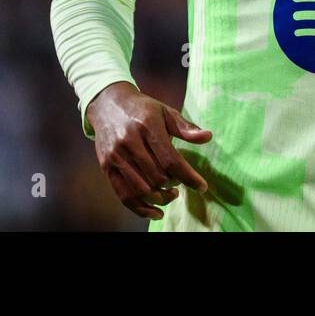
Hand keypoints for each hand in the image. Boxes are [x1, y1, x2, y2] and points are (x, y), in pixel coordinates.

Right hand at [86, 81, 211, 220]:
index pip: (171, 159)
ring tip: (171, 195)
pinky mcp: (106, 167)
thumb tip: (208, 137)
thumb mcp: (166, 111)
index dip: (188, 177)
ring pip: (141, 189)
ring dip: (160, 198)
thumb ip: (186, 127)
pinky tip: (155, 212)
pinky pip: (123, 195)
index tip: (202, 186)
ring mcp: (116, 156)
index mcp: (148, 126)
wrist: (107, 103)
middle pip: (157, 176)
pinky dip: (141, 208)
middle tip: (180, 184)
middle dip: (173, 186)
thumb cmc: (143, 109)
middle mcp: (129, 142)